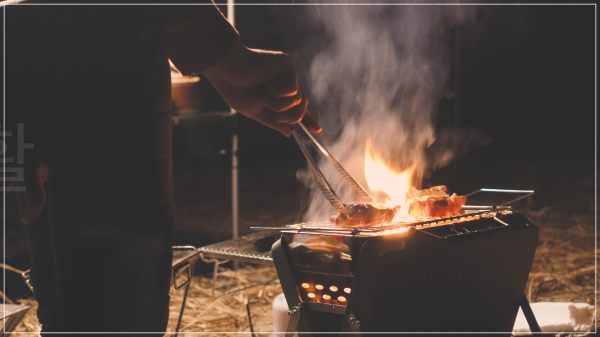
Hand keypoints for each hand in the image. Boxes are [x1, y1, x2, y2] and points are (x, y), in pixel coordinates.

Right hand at [203, 42, 320, 135]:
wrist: (225, 70)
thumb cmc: (234, 88)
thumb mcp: (254, 111)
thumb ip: (272, 121)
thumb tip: (289, 132)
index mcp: (276, 94)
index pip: (296, 108)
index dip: (307, 118)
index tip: (318, 129)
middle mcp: (284, 82)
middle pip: (301, 107)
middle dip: (291, 117)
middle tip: (276, 117)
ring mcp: (286, 72)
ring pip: (298, 101)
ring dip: (278, 105)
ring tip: (260, 95)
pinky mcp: (286, 63)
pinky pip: (292, 90)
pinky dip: (276, 95)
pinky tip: (263, 82)